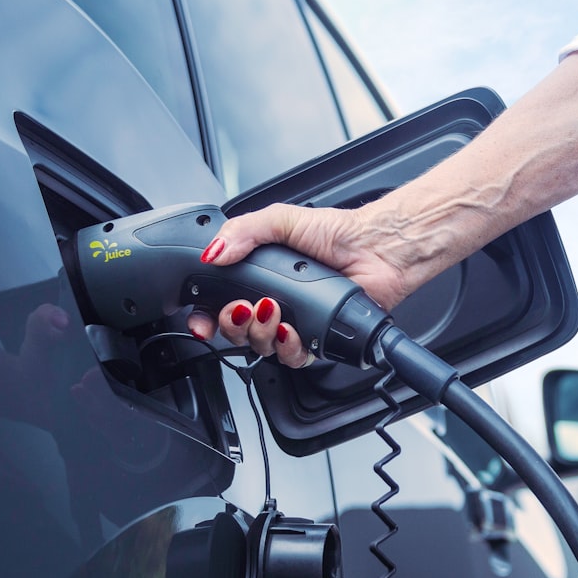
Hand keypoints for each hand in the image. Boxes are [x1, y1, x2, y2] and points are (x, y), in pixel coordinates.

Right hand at [186, 203, 408, 364]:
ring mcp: (295, 323)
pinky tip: (291, 329)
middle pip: (237, 331)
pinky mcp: (318, 341)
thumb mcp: (281, 220)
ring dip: (260, 334)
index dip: (206, 316)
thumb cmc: (337, 233)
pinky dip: (287, 347)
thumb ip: (242, 231)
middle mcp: (274, 302)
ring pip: (262, 348)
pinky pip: (293, 358)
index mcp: (258, 276)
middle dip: (232, 324)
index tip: (201, 319)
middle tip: (241, 308)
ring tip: (272, 311)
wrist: (377, 249)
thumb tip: (212, 252)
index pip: (220, 303)